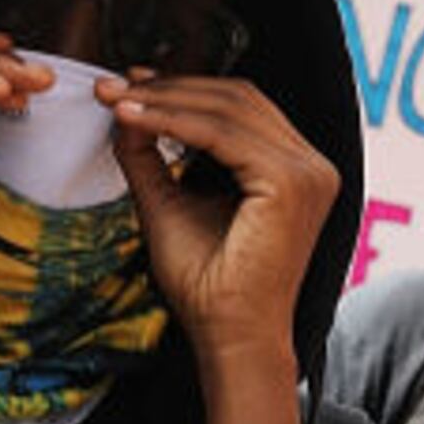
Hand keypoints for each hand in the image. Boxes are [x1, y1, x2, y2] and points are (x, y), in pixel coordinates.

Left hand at [100, 71, 335, 380]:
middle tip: (112, 87)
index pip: (239, 107)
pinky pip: (221, 134)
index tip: (128, 86)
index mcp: (294, 168)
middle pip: (237, 98)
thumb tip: (122, 108)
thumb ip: (150, 157)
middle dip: (169, 87)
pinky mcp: (290, 182)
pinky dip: (171, 121)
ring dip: (164, 99)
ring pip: (228, 109)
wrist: (229, 338)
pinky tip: (131, 119)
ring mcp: (308, 171)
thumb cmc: (207, 286)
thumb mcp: (169, 205)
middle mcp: (312, 165)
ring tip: (115, 101)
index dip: (182, 89)